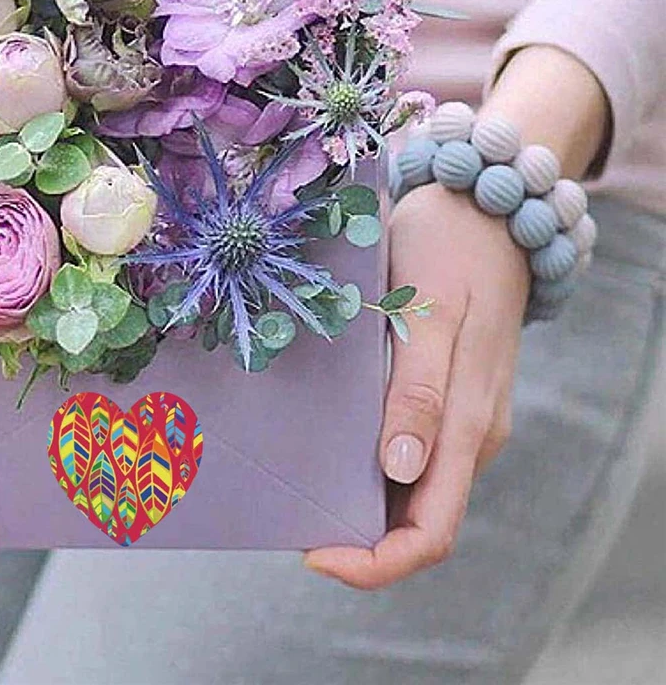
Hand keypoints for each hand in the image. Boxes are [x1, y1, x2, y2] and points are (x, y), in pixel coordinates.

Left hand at [306, 183, 529, 587]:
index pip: (430, 533)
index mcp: (470, 427)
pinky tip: (326, 449)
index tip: (313, 552)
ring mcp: (459, 418)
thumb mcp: (431, 315)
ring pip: (411, 492)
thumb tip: (401, 471)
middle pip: (416, 521)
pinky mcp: (445, 397)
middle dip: (356, 539)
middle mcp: (468, 435)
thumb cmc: (451, 253)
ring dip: (359, 505)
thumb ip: (420, 392)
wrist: (483, 212)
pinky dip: (368, 468)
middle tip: (289, 520)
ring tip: (297, 487)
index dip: (373, 562)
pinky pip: (408, 453)